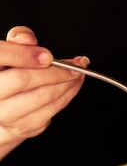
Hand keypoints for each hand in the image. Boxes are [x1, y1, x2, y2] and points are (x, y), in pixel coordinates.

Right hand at [0, 26, 87, 157]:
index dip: (24, 54)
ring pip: (42, 95)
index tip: (48, 55)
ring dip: (67, 82)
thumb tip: (27, 39)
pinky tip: (74, 84)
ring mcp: (5, 114)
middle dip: (55, 70)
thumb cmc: (9, 75)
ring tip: (79, 72)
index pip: (1, 56)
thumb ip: (18, 40)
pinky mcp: (23, 126)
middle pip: (23, 79)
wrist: (5, 110)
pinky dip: (69, 94)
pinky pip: (52, 109)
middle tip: (76, 64)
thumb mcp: (10, 53)